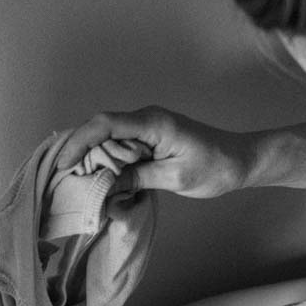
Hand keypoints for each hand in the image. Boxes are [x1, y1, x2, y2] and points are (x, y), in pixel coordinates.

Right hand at [55, 105, 250, 198]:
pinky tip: (102, 179)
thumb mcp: (174, 179)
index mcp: (153, 123)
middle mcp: (147, 119)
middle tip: (67, 180)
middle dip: (81, 152)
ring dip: (94, 159)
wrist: (241, 160)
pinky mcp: (150, 138)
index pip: (106, 124)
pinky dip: (109, 161)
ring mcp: (148, 127)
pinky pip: (122, 145)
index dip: (80, 142)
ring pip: (109, 138)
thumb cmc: (215, 168)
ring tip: (80, 183)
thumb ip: (137, 178)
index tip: (64, 164)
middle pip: (101, 129)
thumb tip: (103, 186)